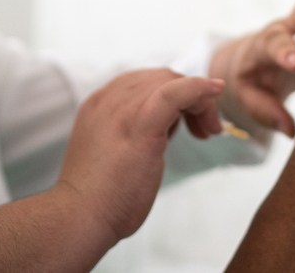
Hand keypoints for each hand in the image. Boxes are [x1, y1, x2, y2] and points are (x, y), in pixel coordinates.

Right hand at [0, 69, 222, 272]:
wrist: (79, 218)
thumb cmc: (101, 197)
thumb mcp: (116, 152)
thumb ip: (136, 131)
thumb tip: (168, 126)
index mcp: (100, 104)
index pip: (145, 81)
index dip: (173, 93)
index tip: (189, 121)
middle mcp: (109, 99)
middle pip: (162, 77)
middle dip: (190, 96)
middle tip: (206, 130)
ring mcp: (123, 109)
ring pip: (171, 81)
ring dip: (199, 100)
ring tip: (208, 131)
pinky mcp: (140, 124)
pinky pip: (176, 92)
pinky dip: (199, 88)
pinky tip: (215, 91)